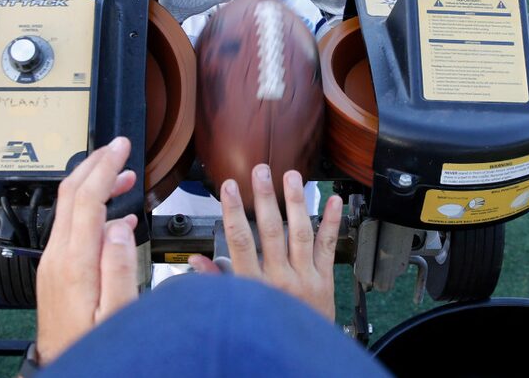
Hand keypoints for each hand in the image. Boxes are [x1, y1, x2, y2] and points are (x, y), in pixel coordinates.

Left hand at [35, 137, 139, 365]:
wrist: (67, 364)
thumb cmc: (95, 343)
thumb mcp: (118, 312)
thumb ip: (119, 266)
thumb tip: (121, 226)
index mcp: (75, 262)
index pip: (86, 198)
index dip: (104, 167)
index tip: (120, 148)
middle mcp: (57, 256)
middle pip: (70, 193)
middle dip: (95, 163)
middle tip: (118, 146)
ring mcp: (52, 261)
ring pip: (69, 207)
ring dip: (94, 183)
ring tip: (123, 174)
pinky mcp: (54, 268)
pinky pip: (70, 225)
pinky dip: (90, 206)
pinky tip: (113, 212)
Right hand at [189, 165, 342, 320]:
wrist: (301, 356)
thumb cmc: (267, 330)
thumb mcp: (236, 310)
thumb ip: (217, 283)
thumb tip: (196, 262)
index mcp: (255, 285)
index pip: (240, 241)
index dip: (233, 211)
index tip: (228, 188)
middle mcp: (280, 278)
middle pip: (272, 231)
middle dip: (265, 197)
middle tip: (260, 171)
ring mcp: (305, 277)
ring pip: (300, 233)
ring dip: (296, 202)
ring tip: (291, 177)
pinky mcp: (325, 279)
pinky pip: (328, 246)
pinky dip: (332, 222)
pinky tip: (333, 201)